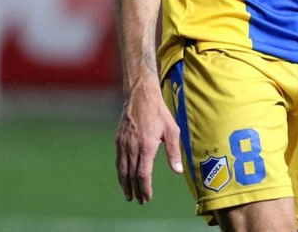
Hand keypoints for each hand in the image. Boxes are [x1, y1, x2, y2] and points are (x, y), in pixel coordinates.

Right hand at [115, 83, 183, 203]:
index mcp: (146, 145)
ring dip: (125, 184)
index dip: (145, 188)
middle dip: (136, 190)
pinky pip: (118, 161)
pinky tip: (123, 178)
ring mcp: (123, 144)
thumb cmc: (159, 112)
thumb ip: (174, 151)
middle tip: (140, 201)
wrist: (140, 96)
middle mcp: (132, 147)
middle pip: (132, 175)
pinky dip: (120, 172)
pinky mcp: (118, 140)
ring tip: (129, 195)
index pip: (143, 174)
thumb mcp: (172, 130)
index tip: (148, 197)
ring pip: (122, 170)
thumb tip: (178, 170)